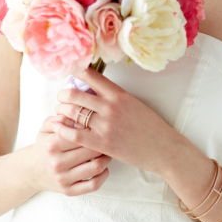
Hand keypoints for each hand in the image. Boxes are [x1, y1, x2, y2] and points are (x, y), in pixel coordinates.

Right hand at [28, 114, 111, 195]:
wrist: (31, 171)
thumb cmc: (44, 146)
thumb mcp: (46, 128)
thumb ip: (60, 118)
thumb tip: (78, 115)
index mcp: (52, 144)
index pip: (81, 134)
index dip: (93, 129)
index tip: (99, 127)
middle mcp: (58, 162)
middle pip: (91, 150)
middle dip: (103, 143)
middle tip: (108, 139)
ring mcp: (63, 178)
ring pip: (96, 167)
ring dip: (106, 158)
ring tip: (106, 152)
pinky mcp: (69, 191)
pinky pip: (93, 185)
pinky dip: (103, 176)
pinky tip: (104, 168)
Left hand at [54, 66, 177, 174]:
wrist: (164, 149)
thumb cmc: (151, 127)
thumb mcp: (134, 103)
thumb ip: (114, 97)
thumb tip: (93, 91)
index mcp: (118, 94)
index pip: (90, 76)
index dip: (75, 73)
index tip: (69, 75)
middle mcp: (110, 106)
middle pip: (75, 94)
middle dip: (63, 95)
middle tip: (61, 98)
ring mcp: (106, 125)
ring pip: (72, 112)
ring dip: (62, 111)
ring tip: (60, 112)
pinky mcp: (103, 143)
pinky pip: (75, 134)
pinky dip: (63, 130)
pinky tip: (58, 128)